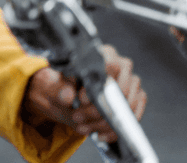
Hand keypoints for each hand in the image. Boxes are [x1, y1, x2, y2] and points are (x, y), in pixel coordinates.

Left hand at [22, 44, 147, 142]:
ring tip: (83, 126)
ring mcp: (131, 84)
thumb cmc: (60, 84)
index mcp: (102, 54)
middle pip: (120, 91)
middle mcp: (121, 66)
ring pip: (125, 107)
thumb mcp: (52, 83)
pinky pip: (131, 118)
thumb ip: (58, 88)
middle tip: (77, 116)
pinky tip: (98, 133)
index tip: (81, 99)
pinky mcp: (134, 100)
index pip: (111, 66)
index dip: (98, 85)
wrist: (64, 96)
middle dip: (97, 110)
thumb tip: (67, 95)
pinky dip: (114, 130)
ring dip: (103, 123)